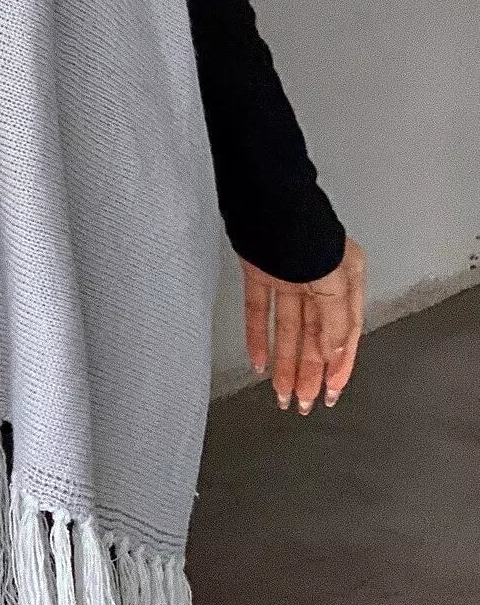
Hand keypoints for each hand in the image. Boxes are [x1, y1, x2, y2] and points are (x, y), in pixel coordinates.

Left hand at [241, 235, 366, 413]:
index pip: (345, 334)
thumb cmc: (305, 231)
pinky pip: (260, 310)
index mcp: (347, 280)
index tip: (330, 393)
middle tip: (304, 403)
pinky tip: (257, 361)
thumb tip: (335, 356)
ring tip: (282, 393)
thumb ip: (335, 322)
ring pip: (289, 329)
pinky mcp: (260, 272)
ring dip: (285, 362)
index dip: (338, 366)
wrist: (267, 201)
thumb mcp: (333, 282)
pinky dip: (258, 336)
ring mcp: (289, 276)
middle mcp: (319, 280)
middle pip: (316, 336)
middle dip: (309, 372)